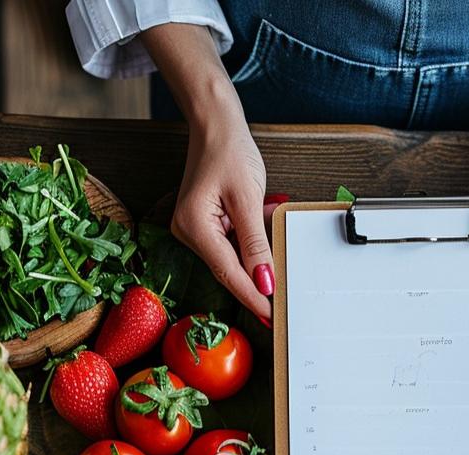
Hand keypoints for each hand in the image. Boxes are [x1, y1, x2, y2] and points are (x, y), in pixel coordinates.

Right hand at [171, 116, 274, 322]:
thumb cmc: (229, 151)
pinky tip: (265, 250)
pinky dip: (250, 250)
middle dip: (256, 286)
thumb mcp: (249, 199)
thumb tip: (264, 279)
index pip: (228, 273)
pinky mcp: (205, 224)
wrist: (216, 126)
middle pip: (228, 270)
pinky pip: (230, 246)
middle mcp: (188, 231)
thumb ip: (256, 243)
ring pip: (231, 261)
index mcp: (194, 226)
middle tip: (281, 306)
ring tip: (278, 280)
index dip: (252, 296)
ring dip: (255, 266)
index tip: (270, 314)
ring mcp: (195, 228)